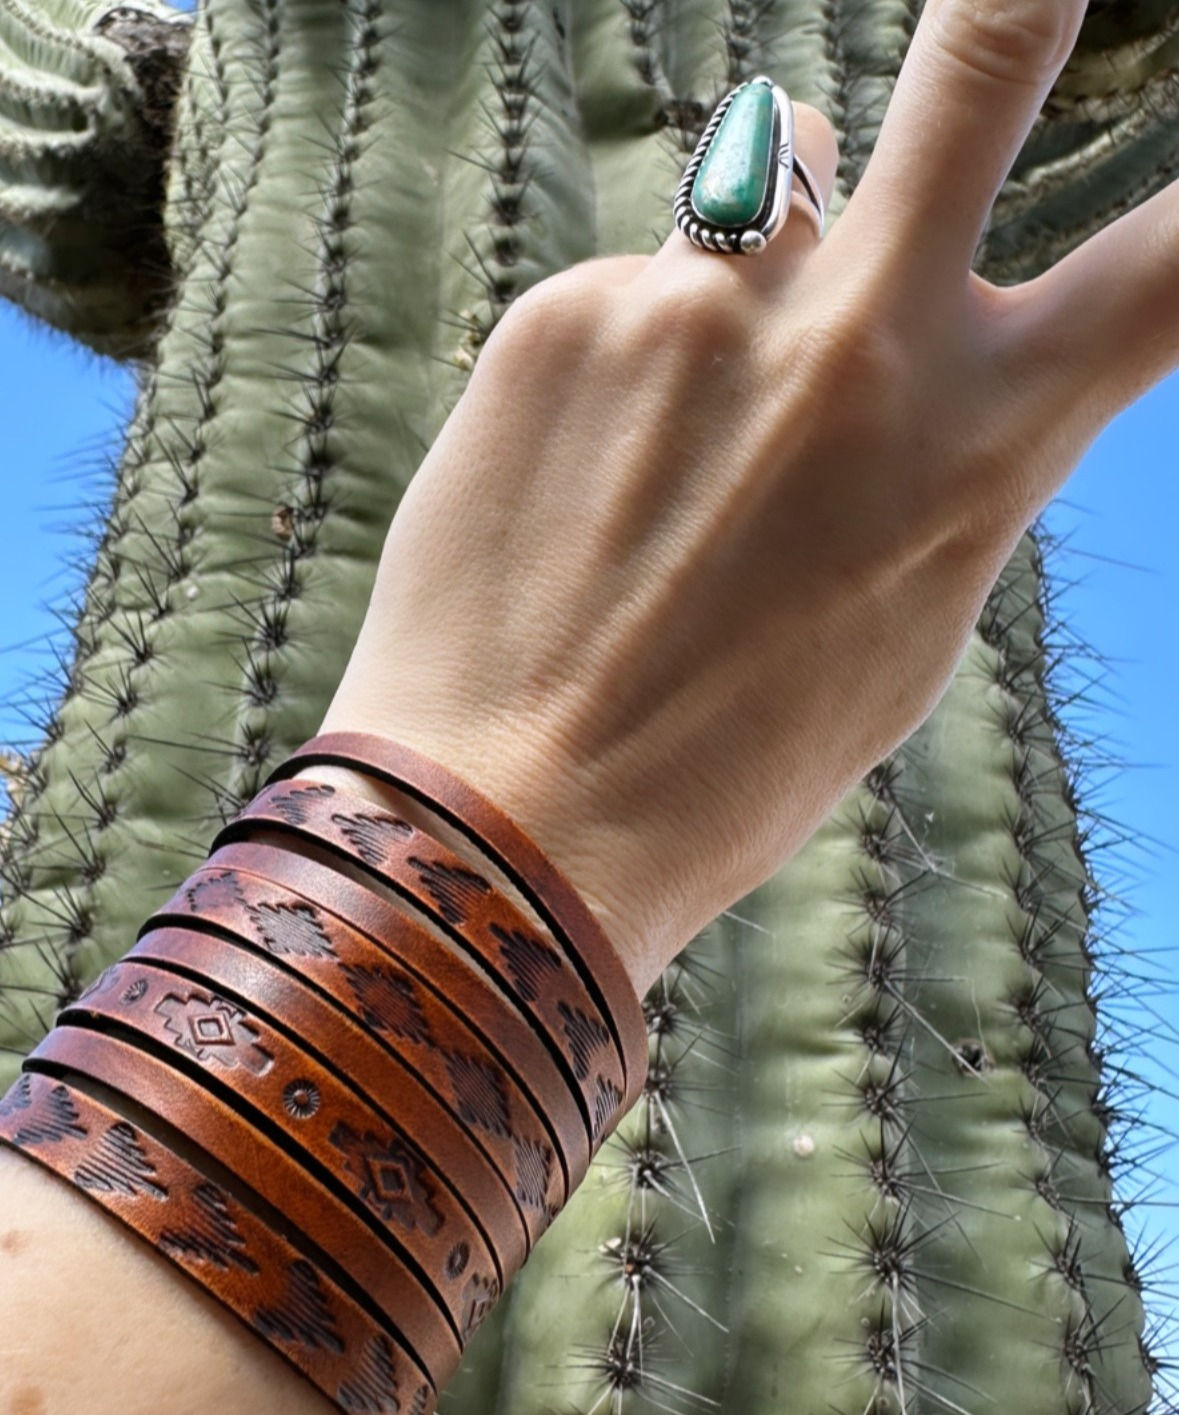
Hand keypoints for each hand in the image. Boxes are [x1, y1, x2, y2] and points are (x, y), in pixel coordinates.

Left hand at [320, 0, 1178, 995]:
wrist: (517, 809)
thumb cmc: (731, 754)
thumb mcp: (901, 623)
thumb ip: (936, 461)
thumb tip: (913, 335)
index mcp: (977, 443)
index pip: (1174, 268)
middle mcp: (860, 336)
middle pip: (975, 70)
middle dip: (1014, 7)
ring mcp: (700, 305)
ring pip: (762, 198)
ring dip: (750, 267)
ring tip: (675, 431)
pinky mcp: (564, 312)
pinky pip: (628, 292)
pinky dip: (619, 362)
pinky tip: (576, 483)